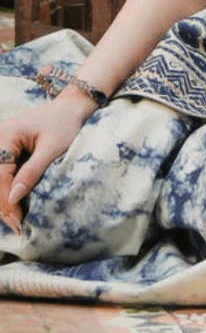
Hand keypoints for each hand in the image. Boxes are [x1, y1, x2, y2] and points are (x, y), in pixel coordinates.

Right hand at [0, 91, 95, 233]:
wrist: (72, 106)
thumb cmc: (65, 123)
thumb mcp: (52, 149)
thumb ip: (31, 172)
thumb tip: (13, 198)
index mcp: (5, 135)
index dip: (6, 200)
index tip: (16, 221)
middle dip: (3, 203)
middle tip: (16, 225)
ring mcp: (0, 143)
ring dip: (3, 197)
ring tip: (15, 219)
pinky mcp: (6, 148)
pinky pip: (2, 172)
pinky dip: (7, 187)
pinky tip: (15, 203)